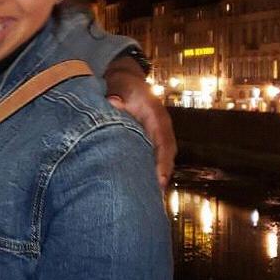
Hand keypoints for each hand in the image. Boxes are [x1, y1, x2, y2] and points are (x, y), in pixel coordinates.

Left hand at [104, 58, 176, 188]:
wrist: (124, 79)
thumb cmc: (123, 85)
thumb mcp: (120, 86)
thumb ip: (116, 96)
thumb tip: (113, 103)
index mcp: (157, 118)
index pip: (164, 144)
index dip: (162, 163)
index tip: (159, 181)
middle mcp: (161, 130)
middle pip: (166, 158)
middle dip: (160, 178)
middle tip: (153, 199)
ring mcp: (157, 136)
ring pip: (161, 161)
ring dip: (156, 178)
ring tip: (149, 199)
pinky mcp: (150, 141)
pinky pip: (154, 159)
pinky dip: (150, 173)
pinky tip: (142, 189)